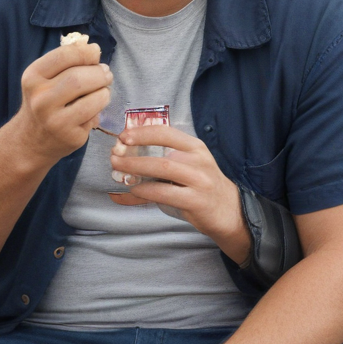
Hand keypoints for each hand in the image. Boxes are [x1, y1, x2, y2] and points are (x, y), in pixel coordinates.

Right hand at [15, 42, 112, 164]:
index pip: (63, 56)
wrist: (32, 140)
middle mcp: (40, 99)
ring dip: (104, 90)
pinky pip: (95, 114)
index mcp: (32, 77)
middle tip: (106, 73)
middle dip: (99, 72)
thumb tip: (93, 49)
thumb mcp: (45, 80)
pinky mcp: (70, 135)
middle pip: (78, 77)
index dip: (85, 52)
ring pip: (92, 97)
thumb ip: (65, 63)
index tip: (95, 52)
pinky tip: (95, 107)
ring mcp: (54, 120)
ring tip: (103, 89)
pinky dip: (100, 107)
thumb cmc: (45, 102)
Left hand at [109, 125, 249, 263]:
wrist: (229, 211)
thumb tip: (122, 169)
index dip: (143, 132)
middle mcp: (199, 160)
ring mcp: (199, 180)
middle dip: (133, 155)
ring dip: (135, 169)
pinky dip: (145, 190)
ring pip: (162, 170)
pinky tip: (134, 189)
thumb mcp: (186, 169)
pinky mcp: (196, 200)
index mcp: (195, 147)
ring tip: (118, 171)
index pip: (167, 132)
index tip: (123, 136)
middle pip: (162, 153)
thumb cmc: (201, 187)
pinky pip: (164, 192)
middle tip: (114, 157)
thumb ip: (159, 165)